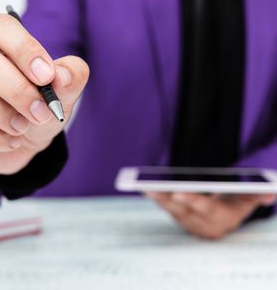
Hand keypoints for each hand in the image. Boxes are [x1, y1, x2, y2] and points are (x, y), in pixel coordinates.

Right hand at [0, 14, 88, 173]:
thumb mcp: (64, 94)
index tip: (47, 76)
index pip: (0, 26)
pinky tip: (10, 140)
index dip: (24, 49)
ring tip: (23, 128)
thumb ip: (71, 77)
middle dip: (16, 89)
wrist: (26, 142)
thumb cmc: (39, 109)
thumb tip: (62, 75)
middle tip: (42, 112)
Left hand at [147, 192, 275, 239]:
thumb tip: (270, 192)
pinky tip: (144, 189)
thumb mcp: (247, 200)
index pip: (205, 208)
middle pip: (181, 210)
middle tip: (150, 187)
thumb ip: (256, 195)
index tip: (177, 193)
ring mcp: (188, 220)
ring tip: (143, 185)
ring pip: (170, 210)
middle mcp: (201, 222)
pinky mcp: (178, 216)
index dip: (192, 201)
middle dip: (165, 199)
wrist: (224, 221)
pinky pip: (165, 208)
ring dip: (156, 198)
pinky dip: (155, 199)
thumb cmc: (234, 205)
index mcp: (219, 217)